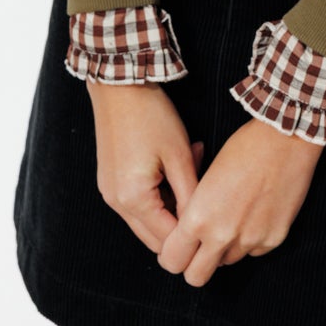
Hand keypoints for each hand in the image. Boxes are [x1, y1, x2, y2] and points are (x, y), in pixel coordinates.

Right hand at [86, 80, 205, 256]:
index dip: (194, 237)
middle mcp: (116, 203)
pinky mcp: (111, 182)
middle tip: (205, 198)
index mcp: (133, 199)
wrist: (119, 84)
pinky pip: (138, 204)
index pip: (168, 241)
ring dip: (172, 208)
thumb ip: (190, 196)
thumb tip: (202, 225)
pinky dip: (159, 196)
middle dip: (182, 225)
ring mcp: (110, 193)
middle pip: (155, 239)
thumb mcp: (179, 156)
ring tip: (191, 172)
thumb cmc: (151, 116)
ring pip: (147, 221)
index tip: (215, 220)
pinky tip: (174, 169)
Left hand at [156, 117, 325, 287]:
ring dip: (224, 248)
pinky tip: (255, 212)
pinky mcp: (274, 239)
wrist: (285, 139)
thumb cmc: (242, 148)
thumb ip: (195, 212)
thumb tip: (188, 234)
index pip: (172, 260)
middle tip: (198, 248)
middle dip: (193, 265)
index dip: (172, 255)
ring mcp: (251, 240)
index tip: (177, 246)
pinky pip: (253, 251)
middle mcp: (223, 236)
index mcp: (198, 218)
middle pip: (195, 277)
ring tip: (233, 216)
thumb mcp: (206, 178)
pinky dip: (250, 240)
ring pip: (226, 262)